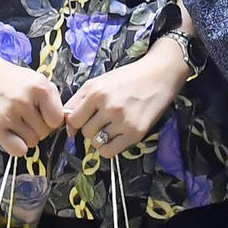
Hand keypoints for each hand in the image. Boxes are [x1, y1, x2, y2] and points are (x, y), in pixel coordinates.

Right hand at [0, 52, 65, 157]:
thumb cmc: (13, 79)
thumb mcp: (38, 80)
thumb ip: (52, 100)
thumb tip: (64, 124)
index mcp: (39, 87)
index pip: (57, 120)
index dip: (52, 120)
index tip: (44, 115)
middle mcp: (24, 101)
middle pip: (44, 133)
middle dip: (39, 128)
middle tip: (27, 118)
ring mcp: (7, 115)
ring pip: (32, 143)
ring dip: (28, 137)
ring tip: (18, 122)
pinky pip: (17, 150)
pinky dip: (17, 147)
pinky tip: (12, 134)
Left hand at [64, 36, 189, 158]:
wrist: (159, 75)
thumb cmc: (127, 77)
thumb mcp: (99, 81)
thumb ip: (78, 101)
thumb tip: (67, 127)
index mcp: (96, 93)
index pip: (73, 120)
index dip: (77, 121)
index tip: (85, 118)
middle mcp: (108, 108)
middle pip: (85, 132)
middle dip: (91, 127)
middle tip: (104, 118)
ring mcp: (123, 122)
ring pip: (96, 143)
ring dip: (101, 137)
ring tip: (112, 125)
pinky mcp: (136, 133)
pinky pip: (110, 152)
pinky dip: (109, 147)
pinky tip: (116, 136)